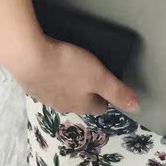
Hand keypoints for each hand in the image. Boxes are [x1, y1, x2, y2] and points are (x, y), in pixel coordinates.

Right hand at [4, 30, 140, 116]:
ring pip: (62, 94)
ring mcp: (45, 97)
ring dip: (69, 84)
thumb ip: (117, 91)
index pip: (100, 107)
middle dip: (88, 91)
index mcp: (82, 106)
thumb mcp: (99, 77)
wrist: (28, 57)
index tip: (109, 82)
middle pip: (81, 102)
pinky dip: (52, 77)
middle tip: (92, 72)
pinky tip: (52, 65)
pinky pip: (46, 84)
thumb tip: (137, 107)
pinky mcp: (31, 85)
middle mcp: (63, 106)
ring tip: (72, 66)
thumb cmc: (67, 66)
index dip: (107, 96)